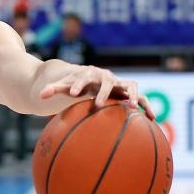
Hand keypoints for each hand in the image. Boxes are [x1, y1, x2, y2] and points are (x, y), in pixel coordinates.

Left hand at [39, 65, 154, 119]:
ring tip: (132, 107)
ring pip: (130, 85)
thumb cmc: (78, 84)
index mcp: (90, 74)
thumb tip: (40, 96)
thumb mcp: (65, 85)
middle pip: (107, 81)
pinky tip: (153, 119)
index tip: (73, 94)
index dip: (78, 84)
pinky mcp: (129, 91)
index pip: (83, 77)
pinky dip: (147, 106)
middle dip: (102, 92)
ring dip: (132, 95)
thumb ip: (54, 89)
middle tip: (97, 104)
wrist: (93, 77)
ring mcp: (120, 83)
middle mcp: (107, 77)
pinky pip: (141, 98)